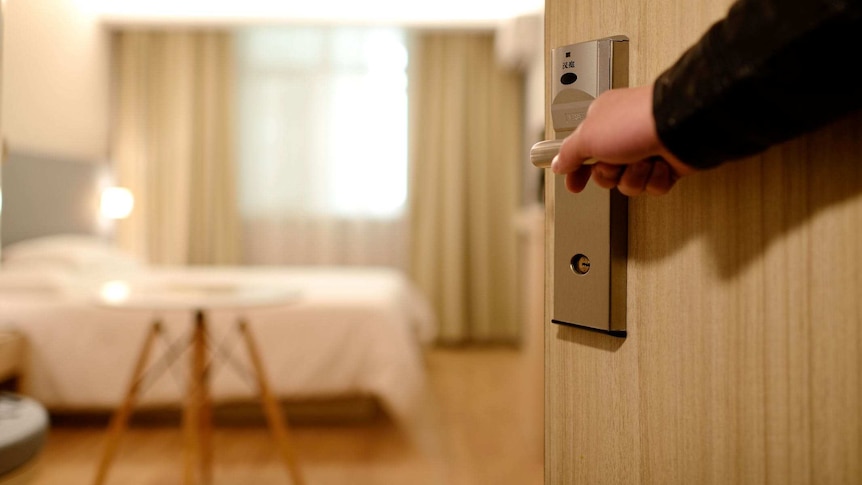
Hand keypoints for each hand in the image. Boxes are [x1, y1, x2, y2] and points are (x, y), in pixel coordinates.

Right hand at [551, 84, 695, 195]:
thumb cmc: (635, 122)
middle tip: (616, 163)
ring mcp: (646, 149)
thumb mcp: (587, 137)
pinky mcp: (667, 164)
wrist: (681, 126)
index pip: (581, 152)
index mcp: (603, 122)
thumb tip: (557, 163)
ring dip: (635, 176)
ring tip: (643, 160)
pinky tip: (660, 164)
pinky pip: (653, 186)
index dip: (576, 171)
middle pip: (605, 174)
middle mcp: (624, 135)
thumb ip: (568, 153)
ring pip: (630, 183)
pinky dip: (656, 178)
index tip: (574, 184)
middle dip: (610, 174)